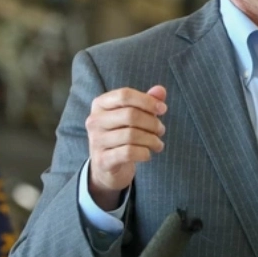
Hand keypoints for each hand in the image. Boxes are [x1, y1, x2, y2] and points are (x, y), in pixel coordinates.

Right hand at [85, 85, 166, 209]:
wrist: (106, 166)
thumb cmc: (122, 134)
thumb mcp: (133, 115)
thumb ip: (146, 101)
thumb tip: (160, 90)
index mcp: (100, 104)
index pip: (124, 95)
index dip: (147, 101)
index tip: (163, 109)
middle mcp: (94, 121)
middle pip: (130, 114)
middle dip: (152, 123)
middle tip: (161, 130)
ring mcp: (96, 141)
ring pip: (131, 135)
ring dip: (151, 140)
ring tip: (158, 144)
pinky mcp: (102, 160)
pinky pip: (129, 152)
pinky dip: (144, 153)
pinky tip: (148, 154)